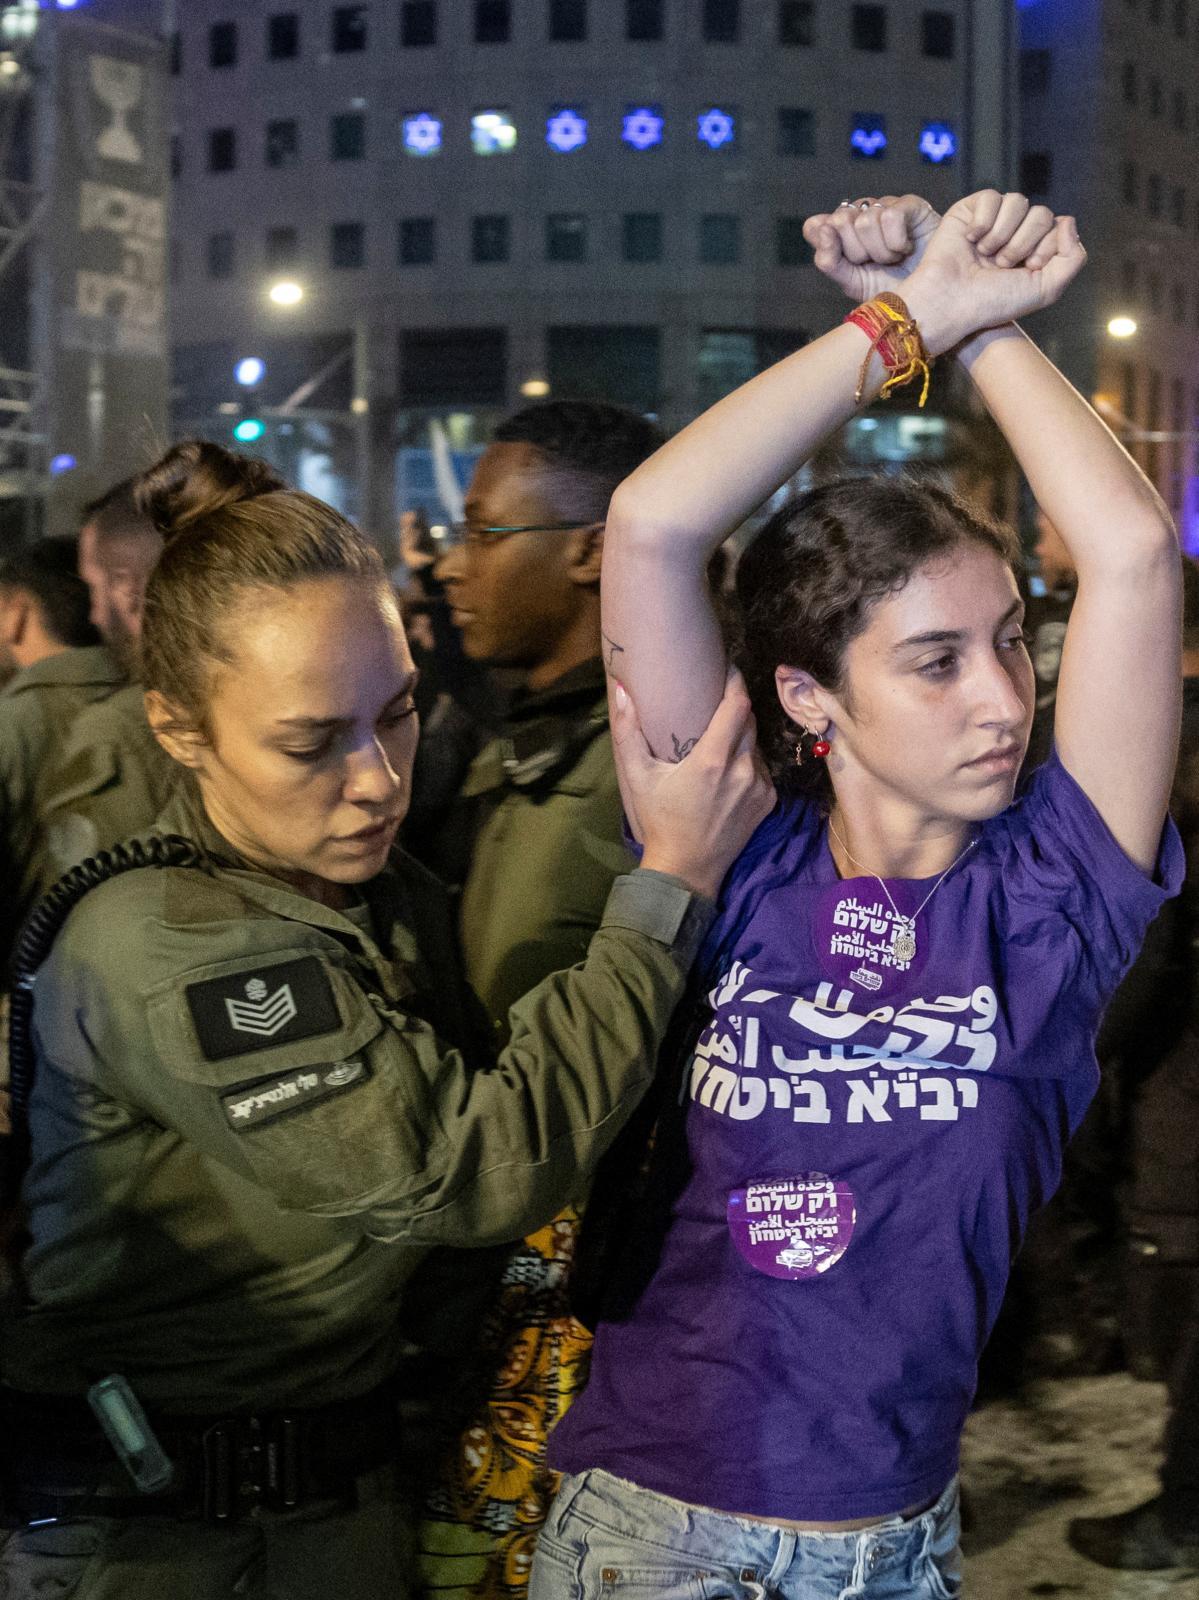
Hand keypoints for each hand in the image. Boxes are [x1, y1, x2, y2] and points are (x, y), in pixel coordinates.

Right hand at [612, 670, 774, 901]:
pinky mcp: (768, 801)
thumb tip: (623, 690)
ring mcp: (759, 787)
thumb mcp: (638, 776)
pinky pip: (761, 768)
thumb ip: (628, 731)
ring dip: (741, 737)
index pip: (738, 705)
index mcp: (713, 760)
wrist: (687, 868)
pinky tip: (728, 771)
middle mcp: (742, 770)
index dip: (736, 682)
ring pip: (755, 744)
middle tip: (717, 701)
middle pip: (749, 720)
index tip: (728, 669)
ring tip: (720, 739)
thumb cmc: (659, 820)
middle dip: (736, 707)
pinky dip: (747, 762)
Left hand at [803, 195, 940, 303]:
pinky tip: (907, 247)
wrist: (930, 296)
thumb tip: (820, 228)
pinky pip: (889, 216)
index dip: (828, 245)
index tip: (848, 264)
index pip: (815, 227)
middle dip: (859, 253)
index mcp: (841, 234)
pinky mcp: (909, 204)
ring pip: (865, 220)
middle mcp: (860, 215)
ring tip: (896, 258)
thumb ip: (829, 260)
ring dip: (882, 251)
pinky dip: (897, 241)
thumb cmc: (893, 289)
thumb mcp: (854, 283)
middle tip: (877, 264)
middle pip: (839, 222)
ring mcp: (884, 206)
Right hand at [902, 191, 1086, 352]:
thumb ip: (1073, 258)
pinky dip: (983, 222)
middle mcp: (1016, 233)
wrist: (951, 302)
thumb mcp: (1046, 289)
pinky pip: (992, 197)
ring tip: (985, 255)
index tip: (1027, 268)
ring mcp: (994, 220)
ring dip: (1002, 234)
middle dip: (1023, 242)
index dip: (1046, 247)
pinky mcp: (970, 210)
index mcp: (1034, 250)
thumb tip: (1068, 219)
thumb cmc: (993, 302)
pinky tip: (970, 240)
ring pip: (1018, 201)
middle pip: (1041, 213)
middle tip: (1002, 265)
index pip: (1058, 227)